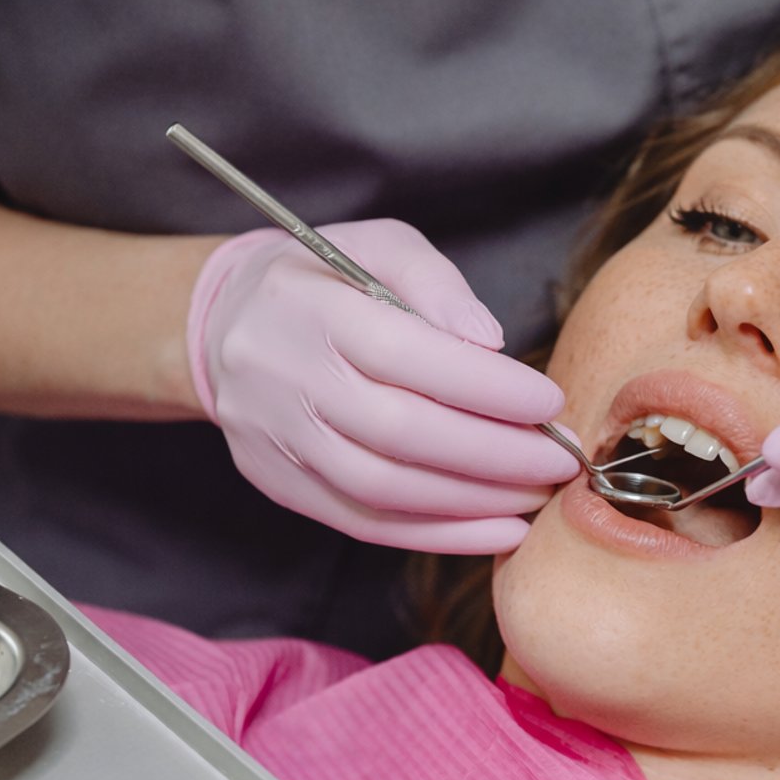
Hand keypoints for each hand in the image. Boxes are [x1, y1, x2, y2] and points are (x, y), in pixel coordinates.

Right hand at [188, 219, 579, 551]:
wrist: (220, 326)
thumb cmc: (322, 280)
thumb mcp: (376, 244)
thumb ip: (434, 283)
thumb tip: (489, 343)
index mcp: (313, 310)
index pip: (407, 357)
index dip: (486, 387)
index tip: (549, 402)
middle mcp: (288, 380)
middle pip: (400, 433)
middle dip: (494, 454)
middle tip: (559, 461)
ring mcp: (280, 440)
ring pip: (383, 489)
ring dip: (473, 502)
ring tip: (536, 497)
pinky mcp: (281, 484)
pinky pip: (364, 523)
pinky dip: (437, 536)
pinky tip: (496, 532)